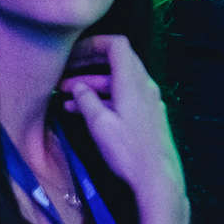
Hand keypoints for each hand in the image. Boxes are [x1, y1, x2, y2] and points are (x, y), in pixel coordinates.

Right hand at [62, 35, 185, 210]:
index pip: (117, 45)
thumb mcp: (100, 124)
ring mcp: (148, 101)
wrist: (158, 179)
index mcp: (132, 82)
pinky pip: (123, 97)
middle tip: (64, 74)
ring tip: (65, 95)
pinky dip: (103, 98)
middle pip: (116, 61)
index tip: (72, 54)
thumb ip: (86, 100)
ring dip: (92, 85)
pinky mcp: (148, 116)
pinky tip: (82, 111)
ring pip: (117, 82)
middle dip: (88, 65)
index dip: (93, 44)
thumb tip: (78, 87)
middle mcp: (144, 86)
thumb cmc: (129, 151)